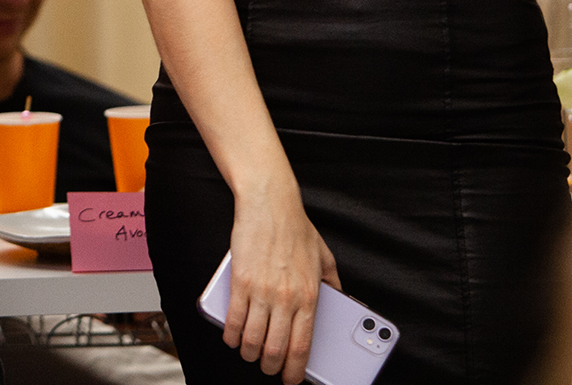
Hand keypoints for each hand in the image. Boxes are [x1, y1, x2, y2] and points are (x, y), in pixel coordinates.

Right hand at [222, 178, 339, 382]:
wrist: (269, 204)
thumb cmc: (295, 227)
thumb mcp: (325, 258)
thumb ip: (333, 284)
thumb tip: (341, 301)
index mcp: (310, 296)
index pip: (302, 347)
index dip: (295, 371)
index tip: (292, 380)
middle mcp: (286, 298)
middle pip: (276, 349)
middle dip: (270, 367)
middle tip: (268, 368)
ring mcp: (261, 291)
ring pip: (252, 339)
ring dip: (249, 353)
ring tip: (249, 353)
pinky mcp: (240, 281)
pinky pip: (234, 319)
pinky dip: (230, 335)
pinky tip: (231, 337)